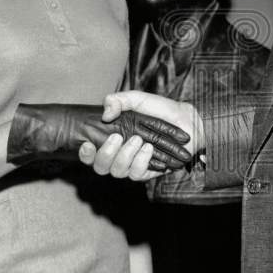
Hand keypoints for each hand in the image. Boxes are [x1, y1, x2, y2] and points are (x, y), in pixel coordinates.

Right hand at [6, 102, 191, 170]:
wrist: (186, 120)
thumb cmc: (160, 109)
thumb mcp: (137, 99)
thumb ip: (117, 100)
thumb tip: (105, 114)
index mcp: (112, 138)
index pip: (90, 153)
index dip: (85, 153)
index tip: (87, 144)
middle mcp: (119, 154)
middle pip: (100, 167)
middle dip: (106, 154)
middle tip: (118, 137)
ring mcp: (133, 164)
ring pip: (117, 172)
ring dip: (126, 156)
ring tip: (140, 141)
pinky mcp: (148, 171)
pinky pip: (137, 174)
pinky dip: (142, 161)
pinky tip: (149, 149)